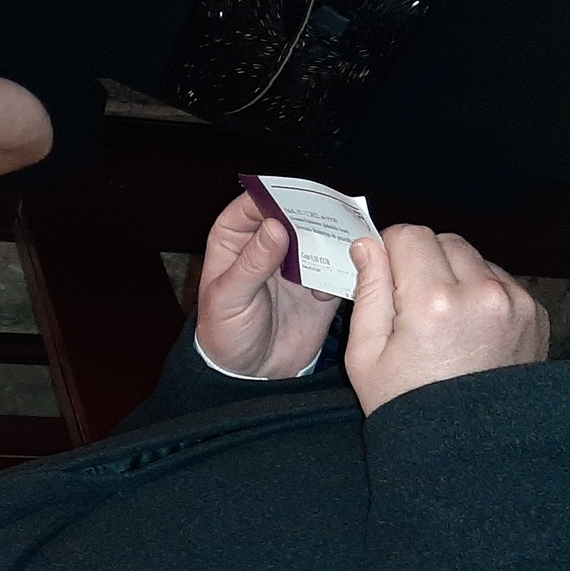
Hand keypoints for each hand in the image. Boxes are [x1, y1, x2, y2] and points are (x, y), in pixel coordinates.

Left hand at [196, 191, 341, 378]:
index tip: (295, 196)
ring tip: (344, 241)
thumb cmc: (225, 334)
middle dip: (312, 211)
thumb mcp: (228, 300)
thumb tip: (275, 227)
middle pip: (294, 213)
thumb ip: (251, 265)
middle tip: (332, 212)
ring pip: (320, 235)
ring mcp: (297, 262)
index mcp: (235, 239)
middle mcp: (268, 244)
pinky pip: (339, 266)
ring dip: (333, 237)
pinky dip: (345, 267)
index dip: (274, 196)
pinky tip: (341, 278)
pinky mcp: (321, 283)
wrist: (251, 375)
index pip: (254, 204)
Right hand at [345, 226, 549, 414]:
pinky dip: (481, 294)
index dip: (390, 250)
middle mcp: (481, 293)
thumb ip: (368, 292)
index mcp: (432, 302)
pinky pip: (500, 281)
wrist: (469, 449)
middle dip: (423, 261)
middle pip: (444, 240)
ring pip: (474, 258)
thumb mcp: (366, 356)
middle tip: (411, 304)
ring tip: (443, 322)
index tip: (385, 275)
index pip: (410, 235)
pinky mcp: (534, 312)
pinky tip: (468, 331)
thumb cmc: (409, 407)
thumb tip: (367, 245)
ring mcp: (514, 302)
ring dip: (454, 275)